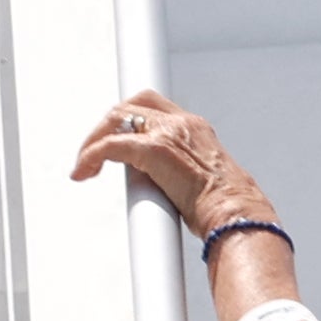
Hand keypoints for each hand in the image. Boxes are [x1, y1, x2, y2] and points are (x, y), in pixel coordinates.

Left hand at [73, 90, 300, 320]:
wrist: (237, 216)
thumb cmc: (228, 208)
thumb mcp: (205, 180)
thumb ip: (183, 174)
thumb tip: (168, 191)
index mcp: (196, 128)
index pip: (154, 106)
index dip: (130, 117)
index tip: (116, 134)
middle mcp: (182, 123)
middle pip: (131, 105)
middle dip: (106, 126)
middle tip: (94, 153)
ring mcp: (167, 134)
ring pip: (116, 119)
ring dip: (94, 141)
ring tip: (86, 165)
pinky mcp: (153, 150)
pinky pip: (109, 146)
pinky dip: (90, 156)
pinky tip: (83, 173)